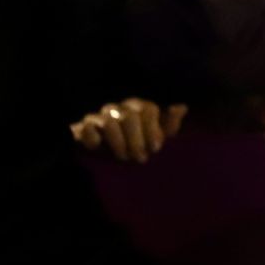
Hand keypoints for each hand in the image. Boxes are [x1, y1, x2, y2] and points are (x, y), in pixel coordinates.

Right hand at [71, 98, 186, 162]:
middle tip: (140, 158)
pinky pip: (86, 128)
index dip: (153, 128)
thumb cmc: (140, 145)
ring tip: (124, 157)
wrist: (111, 158)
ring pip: (109, 122)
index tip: (156, 148)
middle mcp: (119, 108)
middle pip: (129, 116)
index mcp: (138, 106)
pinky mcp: (83, 128)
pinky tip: (99, 149)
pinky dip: (93, 138)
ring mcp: (99, 116)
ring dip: (118, 142)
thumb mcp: (159, 137)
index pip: (148, 109)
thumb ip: (171, 124)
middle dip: (137, 139)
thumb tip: (181, 107)